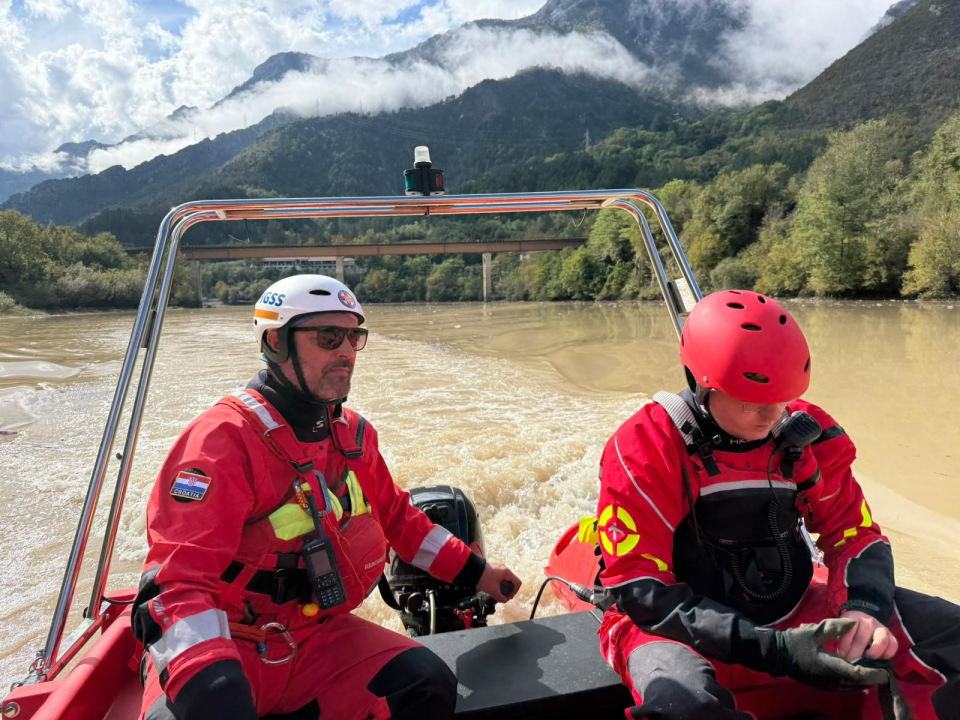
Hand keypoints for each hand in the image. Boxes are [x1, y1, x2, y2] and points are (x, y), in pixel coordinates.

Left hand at [477, 561, 520, 602]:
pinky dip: (499, 583)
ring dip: (503, 587)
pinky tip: (493, 588)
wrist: (472, 570)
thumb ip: (500, 597)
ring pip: (505, 579)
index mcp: (507, 573)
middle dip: (509, 590)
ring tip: (498, 593)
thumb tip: (505, 600)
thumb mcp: (493, 590)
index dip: (515, 592)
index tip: (508, 597)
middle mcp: (504, 569)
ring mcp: (499, 567)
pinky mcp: (493, 568)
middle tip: (503, 596)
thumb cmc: (485, 579)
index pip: (517, 582)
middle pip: (512, 581)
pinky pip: (500, 576)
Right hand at [774, 618, 888, 690]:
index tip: (885, 669)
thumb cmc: (795, 642)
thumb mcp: (816, 630)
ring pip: (852, 687)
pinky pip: (844, 687)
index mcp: (832, 668)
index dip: (874, 673)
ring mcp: (826, 685)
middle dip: (871, 677)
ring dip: (863, 681)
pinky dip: (854, 682)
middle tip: (881, 668)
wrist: (776, 654)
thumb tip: (854, 623)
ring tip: (871, 670)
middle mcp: (832, 680)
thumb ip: (836, 627)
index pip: (860, 674)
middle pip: (859, 684)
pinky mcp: (822, 685)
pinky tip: (855, 673)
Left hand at [839, 610, 898, 660]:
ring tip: (866, 660)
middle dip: (855, 655)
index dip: (844, 646)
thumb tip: (840, 656)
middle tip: (851, 663)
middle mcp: (868, 621)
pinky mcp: (891, 636)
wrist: (863, 623)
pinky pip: (893, 645)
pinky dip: (887, 654)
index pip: (848, 631)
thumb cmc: (849, 630)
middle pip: (862, 640)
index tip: (842, 655)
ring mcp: (881, 628)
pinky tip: (878, 659)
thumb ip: (840, 639)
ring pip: (881, 641)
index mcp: (853, 617)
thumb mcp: (841, 630)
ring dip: (873, 653)